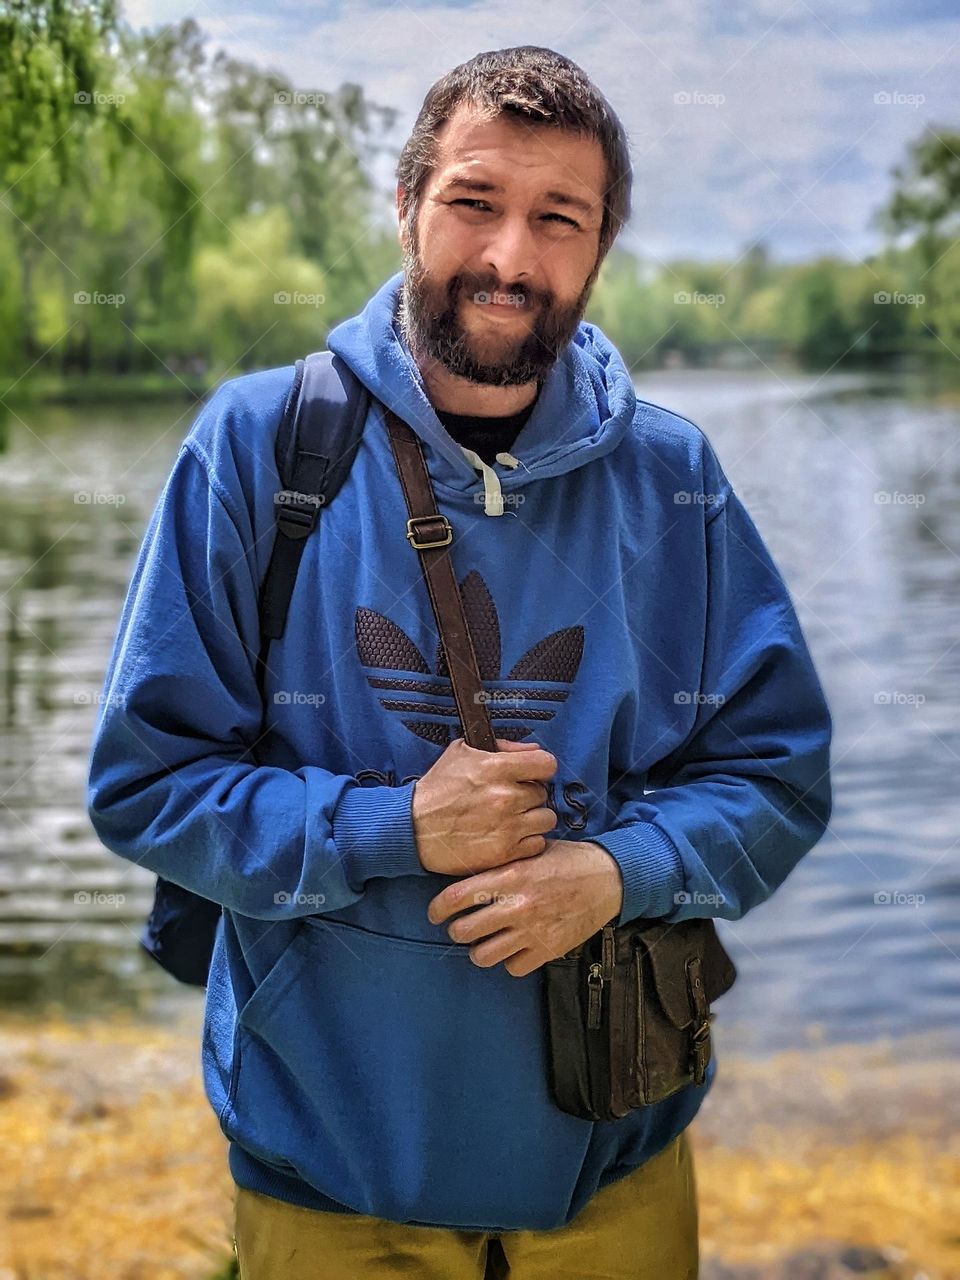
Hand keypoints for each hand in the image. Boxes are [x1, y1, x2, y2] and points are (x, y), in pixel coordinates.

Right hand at [412, 737, 558, 876]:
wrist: (413, 828)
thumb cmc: (437, 790)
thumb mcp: (462, 753)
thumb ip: (502, 747)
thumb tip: (531, 750)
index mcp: (496, 768)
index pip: (546, 763)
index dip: (540, 768)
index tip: (532, 774)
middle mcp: (505, 797)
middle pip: (543, 794)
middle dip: (529, 795)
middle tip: (512, 800)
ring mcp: (507, 826)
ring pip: (545, 819)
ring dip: (532, 819)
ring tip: (513, 819)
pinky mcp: (504, 852)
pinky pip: (537, 844)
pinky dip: (527, 841)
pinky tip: (510, 836)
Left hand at [426, 839, 623, 976]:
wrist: (608, 878)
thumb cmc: (567, 860)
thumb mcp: (531, 851)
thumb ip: (501, 865)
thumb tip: (467, 876)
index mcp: (510, 876)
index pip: (456, 898)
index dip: (437, 909)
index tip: (435, 913)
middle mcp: (517, 905)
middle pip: (463, 931)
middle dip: (456, 930)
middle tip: (461, 927)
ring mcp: (532, 931)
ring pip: (483, 955)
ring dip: (480, 950)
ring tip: (486, 941)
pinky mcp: (548, 950)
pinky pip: (513, 968)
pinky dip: (510, 961)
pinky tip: (515, 948)